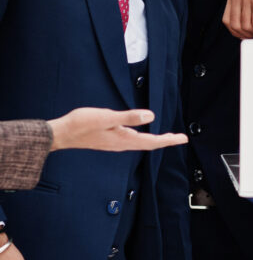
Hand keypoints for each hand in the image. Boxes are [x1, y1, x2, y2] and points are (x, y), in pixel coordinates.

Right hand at [48, 108, 187, 151]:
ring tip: (167, 137)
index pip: (152, 141)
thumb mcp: (107, 116)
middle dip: (166, 140)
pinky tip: (141, 135)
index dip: (169, 140)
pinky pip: (132, 141)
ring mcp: (115, 143)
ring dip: (155, 140)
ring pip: (141, 143)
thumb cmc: (82, 124)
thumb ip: (129, 117)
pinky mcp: (109, 140)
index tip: (183, 139)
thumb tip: (150, 115)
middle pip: (149, 144)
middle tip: (181, 138)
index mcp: (124, 139)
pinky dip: (143, 138)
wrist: (62, 134)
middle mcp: (122, 144)